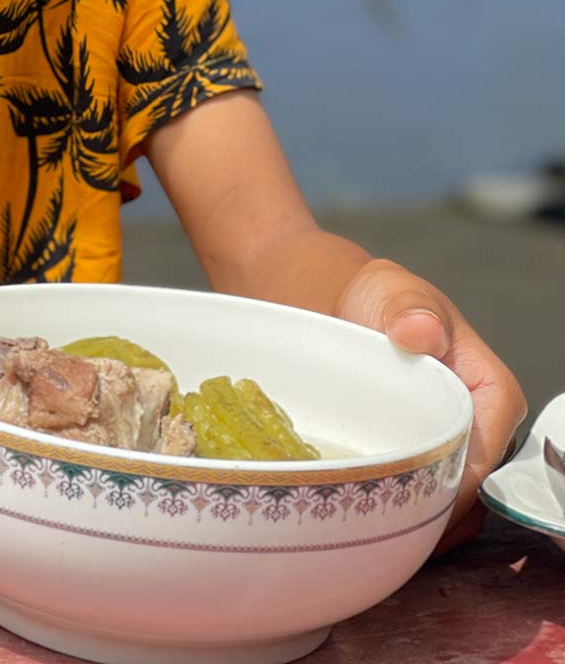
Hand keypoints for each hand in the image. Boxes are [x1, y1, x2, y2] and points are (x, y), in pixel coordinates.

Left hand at [335, 258, 525, 548]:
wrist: (327, 303)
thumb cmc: (368, 295)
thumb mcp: (389, 291)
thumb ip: (407, 309)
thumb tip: (422, 332)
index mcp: (487, 387)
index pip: (489, 441)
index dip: (461, 473)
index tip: (418, 490)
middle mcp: (476, 425)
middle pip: (472, 483)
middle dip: (438, 508)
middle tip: (388, 521)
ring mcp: (445, 447)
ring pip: (448, 502)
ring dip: (418, 519)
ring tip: (374, 526)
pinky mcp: (415, 462)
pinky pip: (419, 499)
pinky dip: (400, 513)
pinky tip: (367, 522)